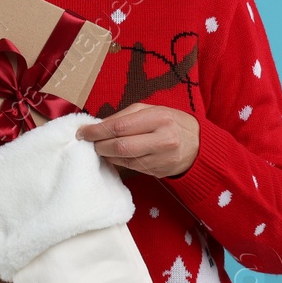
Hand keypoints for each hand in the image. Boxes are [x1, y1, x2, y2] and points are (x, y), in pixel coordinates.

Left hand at [74, 103, 199, 178]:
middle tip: (89, 142)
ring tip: (100, 147)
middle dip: (99, 145)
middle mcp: (162, 140)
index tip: (82, 132)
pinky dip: (117, 161)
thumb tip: (99, 125)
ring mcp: (161, 159)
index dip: (97, 131)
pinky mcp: (158, 172)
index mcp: (160, 118)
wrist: (199, 145)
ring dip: (106, 154)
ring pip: (124, 160)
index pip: (120, 126)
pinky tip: (113, 155)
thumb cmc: (172, 122)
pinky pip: (131, 168)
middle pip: (120, 146)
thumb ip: (126, 116)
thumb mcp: (153, 110)